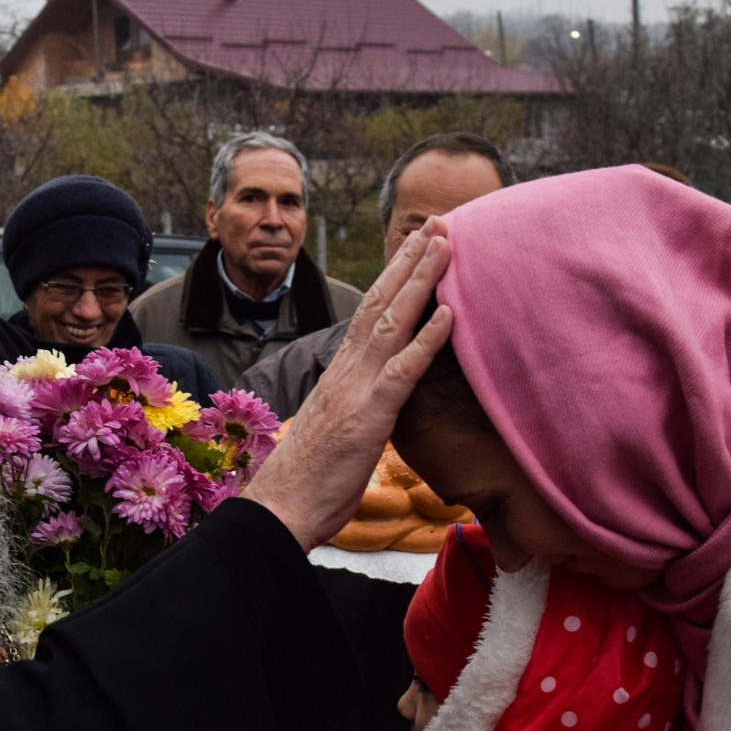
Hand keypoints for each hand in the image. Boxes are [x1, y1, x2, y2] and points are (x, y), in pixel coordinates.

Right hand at [244, 226, 452, 550]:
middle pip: (381, 302)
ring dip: (422, 280)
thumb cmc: (309, 480)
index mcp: (341, 372)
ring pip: (392, 321)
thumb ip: (358, 406)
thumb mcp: (340, 431)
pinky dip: (427, 340)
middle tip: (437, 221)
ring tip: (447, 243)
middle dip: (411, 259)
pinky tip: (449, 312)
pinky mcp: (369, 415)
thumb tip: (374, 401)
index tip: (417, 245)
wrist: (280, 509)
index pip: (370, 312)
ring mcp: (357, 389)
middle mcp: (347, 370)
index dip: (395, 277)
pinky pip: (403, 371)